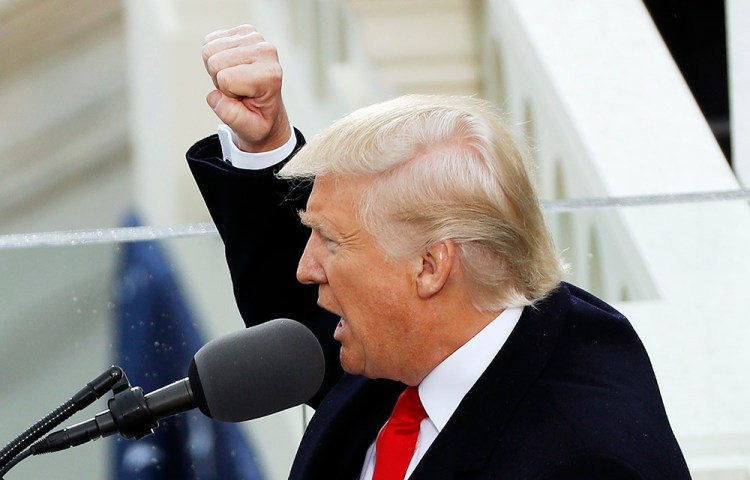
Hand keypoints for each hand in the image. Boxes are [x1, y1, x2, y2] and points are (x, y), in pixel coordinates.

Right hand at [202, 25, 290, 151]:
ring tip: (235, 79)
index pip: (225, 78)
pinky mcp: (244, 31)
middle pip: (214, 61)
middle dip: (219, 79)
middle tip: (237, 89)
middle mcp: (266, 51)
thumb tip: (215, 95)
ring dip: (217, 68)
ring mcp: (255, 37)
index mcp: (270, 75)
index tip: (242, 98)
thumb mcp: (248, 129)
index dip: (226, 93)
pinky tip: (232, 67)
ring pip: (209, 49)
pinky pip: (210, 41)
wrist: (267, 108)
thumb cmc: (259, 119)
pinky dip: (216, 56)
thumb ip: (230, 115)